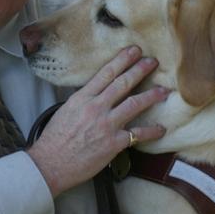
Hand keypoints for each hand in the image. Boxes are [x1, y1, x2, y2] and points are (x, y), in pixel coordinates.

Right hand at [27, 46, 166, 196]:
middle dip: (140, 70)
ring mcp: (106, 125)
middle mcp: (95, 108)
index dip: (122, 59)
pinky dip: (152, 131)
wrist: (51, 163)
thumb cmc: (55, 139)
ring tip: (164, 91)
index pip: (105, 73)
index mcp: (82, 98)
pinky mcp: (113, 143)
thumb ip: (84, 100)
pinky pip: (138, 134)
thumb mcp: (66, 110)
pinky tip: (161, 128)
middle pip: (122, 83)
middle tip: (153, 62)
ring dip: (151, 96)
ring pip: (134, 104)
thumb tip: (97, 92)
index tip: (133, 50)